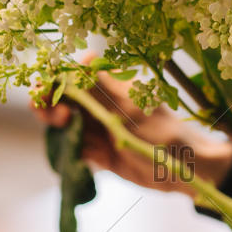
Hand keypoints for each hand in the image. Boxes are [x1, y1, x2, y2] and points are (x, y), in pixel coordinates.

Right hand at [31, 68, 231, 196]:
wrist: (186, 171)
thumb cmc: (164, 134)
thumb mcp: (132, 110)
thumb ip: (103, 91)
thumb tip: (83, 59)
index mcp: (113, 86)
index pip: (77, 73)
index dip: (59, 76)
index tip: (49, 85)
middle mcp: (103, 104)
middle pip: (65, 96)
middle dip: (50, 99)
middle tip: (46, 109)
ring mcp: (100, 128)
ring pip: (66, 121)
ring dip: (55, 122)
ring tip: (58, 124)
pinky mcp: (100, 152)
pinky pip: (76, 146)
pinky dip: (68, 146)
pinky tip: (71, 148)